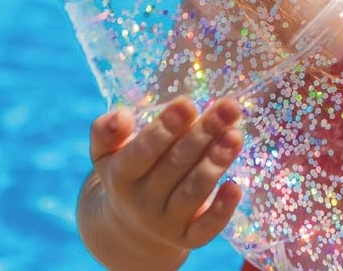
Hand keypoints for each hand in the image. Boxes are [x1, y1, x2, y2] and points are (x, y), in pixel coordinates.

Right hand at [84, 97, 243, 260]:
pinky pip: (206, 228)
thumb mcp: (106, 152)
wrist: (127, 228)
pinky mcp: (188, 238)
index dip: (165, 128)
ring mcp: (165, 223)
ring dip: (216, 162)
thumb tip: (121, 116)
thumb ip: (107, 131)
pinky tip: (236, 186)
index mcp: (120, 175)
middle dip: (203, 134)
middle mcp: (141, 202)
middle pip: (176, 165)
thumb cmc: (126, 172)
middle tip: (228, 108)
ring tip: (235, 135)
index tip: (187, 104)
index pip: (142, 151)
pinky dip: (222, 210)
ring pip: (193, 192)